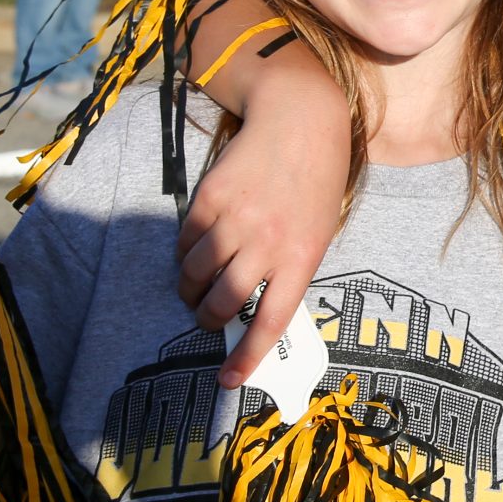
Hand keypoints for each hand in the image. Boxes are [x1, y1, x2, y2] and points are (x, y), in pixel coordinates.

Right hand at [177, 69, 348, 386]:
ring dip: (190, 290)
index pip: (271, 320)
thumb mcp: (318, 231)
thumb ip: (289, 270)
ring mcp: (235, 219)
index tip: (229, 381)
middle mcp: (266, 242)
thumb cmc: (316, 182)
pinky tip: (196, 248)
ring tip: (195, 288)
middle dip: (208, 320)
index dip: (248, 356)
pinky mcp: (209, 197)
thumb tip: (253, 311)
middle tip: (207, 319)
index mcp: (302, 257)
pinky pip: (186, 241)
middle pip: (222, 302)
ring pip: (194, 275)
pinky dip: (185, 253)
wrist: (300, 120)